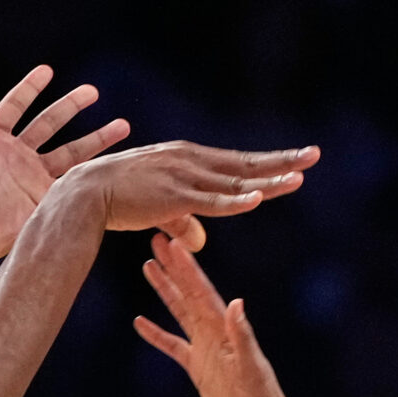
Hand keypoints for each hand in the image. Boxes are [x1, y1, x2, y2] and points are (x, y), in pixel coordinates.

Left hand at [0, 66, 130, 280]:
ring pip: (71, 152)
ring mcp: (33, 178)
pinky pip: (73, 184)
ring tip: (123, 126)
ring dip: (96, 139)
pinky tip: (113, 164)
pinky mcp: (44, 200)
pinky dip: (92, 174)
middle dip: (71, 106)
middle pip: (50, 123)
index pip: (15, 106)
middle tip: (93, 91)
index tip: (48, 71)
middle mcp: (17, 155)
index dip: (30, 88)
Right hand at [81, 138, 317, 253]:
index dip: (269, 162)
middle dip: (282, 161)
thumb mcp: (158, 209)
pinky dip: (236, 201)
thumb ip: (183, 222)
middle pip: (245, 164)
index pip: (237, 162)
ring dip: (268, 181)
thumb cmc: (117, 199)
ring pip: (235, 183)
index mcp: (189, 159)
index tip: (297, 160)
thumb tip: (201, 241)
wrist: (84, 194)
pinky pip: (212, 202)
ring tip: (299, 179)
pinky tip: (259, 199)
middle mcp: (191, 161)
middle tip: (314, 155)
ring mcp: (184, 177)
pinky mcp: (173, 197)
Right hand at [132, 230, 291, 396]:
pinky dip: (157, 334)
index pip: (202, 292)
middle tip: (156, 240)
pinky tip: (140, 322)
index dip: (187, 268)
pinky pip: (173, 345)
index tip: (173, 244)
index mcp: (224, 329)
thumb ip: (242, 336)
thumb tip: (235, 303)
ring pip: (180, 312)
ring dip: (165, 290)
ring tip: (149, 267)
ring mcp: (204, 348)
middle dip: (173, 267)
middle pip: (188, 293)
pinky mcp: (198, 367)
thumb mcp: (251, 368)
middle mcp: (213, 333)